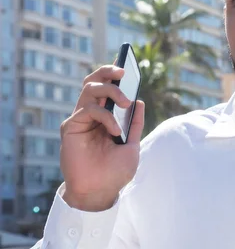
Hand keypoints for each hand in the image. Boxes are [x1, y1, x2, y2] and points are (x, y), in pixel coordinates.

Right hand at [60, 65, 144, 210]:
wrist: (101, 192)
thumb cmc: (115, 171)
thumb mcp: (132, 145)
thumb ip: (134, 124)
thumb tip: (140, 101)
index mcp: (106, 116)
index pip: (107, 88)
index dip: (113, 75)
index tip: (128, 66)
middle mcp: (92, 114)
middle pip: (94, 81)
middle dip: (108, 71)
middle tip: (124, 72)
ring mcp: (80, 119)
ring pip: (90, 89)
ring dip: (111, 90)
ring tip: (126, 102)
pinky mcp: (71, 127)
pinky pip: (88, 110)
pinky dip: (106, 116)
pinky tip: (115, 131)